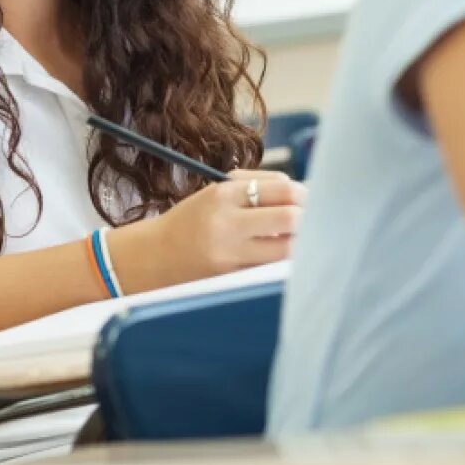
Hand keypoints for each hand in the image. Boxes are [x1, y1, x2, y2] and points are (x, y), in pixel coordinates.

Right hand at [149, 169, 305, 284]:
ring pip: (287, 249)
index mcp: (224, 194)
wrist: (155, 257)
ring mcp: (231, 254)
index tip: (305, 198)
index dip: (302, 194)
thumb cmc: (193, 220)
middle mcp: (227, 223)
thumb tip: (299, 192)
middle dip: (307, 217)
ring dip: (299, 241)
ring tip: (297, 236)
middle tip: (310, 218)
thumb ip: (256, 186)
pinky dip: (281, 259)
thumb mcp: (216, 192)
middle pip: (290, 219)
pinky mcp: (233, 278)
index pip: (282, 189)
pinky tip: (278, 253)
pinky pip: (271, 267)